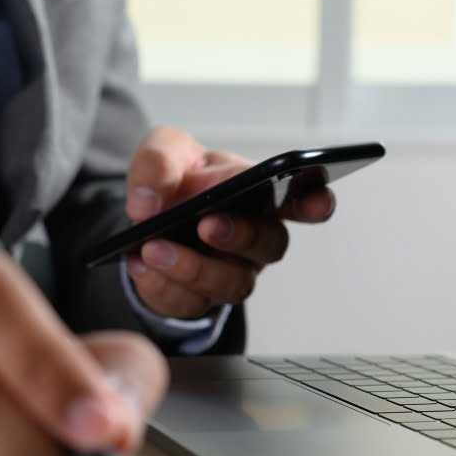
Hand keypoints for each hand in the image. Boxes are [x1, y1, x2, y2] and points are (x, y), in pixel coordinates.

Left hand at [123, 126, 335, 318]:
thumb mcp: (163, 150)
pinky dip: (161, 286)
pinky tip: (138, 264)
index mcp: (261, 195)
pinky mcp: (200, 300)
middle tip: (206, 225)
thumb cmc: (176, 179)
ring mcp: (232, 273)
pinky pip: (189, 304)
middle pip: (270, 247)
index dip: (317, 203)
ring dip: (192, 268)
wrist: (144, 217)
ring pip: (231, 284)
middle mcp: (256, 240)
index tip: (316, 200)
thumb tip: (147, 203)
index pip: (303, 200)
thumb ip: (158, 161)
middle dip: (240, 237)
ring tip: (153, 248)